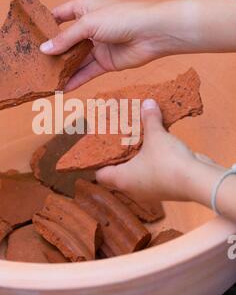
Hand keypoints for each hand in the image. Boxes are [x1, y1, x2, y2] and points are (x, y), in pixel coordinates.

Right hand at [40, 0, 167, 89]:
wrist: (153, 34)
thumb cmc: (123, 18)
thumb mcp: (88, 24)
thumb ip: (66, 38)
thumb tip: (45, 50)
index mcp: (85, 8)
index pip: (60, 15)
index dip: (46, 24)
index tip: (30, 35)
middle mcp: (90, 27)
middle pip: (66, 40)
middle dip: (52, 51)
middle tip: (34, 62)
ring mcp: (97, 45)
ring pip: (75, 59)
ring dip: (63, 69)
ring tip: (45, 79)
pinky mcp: (105, 62)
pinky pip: (87, 72)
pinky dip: (76, 80)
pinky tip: (62, 88)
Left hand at [96, 99, 221, 203]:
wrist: (197, 181)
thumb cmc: (167, 162)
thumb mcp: (155, 135)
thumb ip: (149, 119)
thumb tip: (147, 103)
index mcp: (122, 179)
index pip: (100, 174)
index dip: (97, 162)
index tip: (99, 149)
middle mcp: (133, 188)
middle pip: (118, 173)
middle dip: (118, 157)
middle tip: (118, 140)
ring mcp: (149, 191)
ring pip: (136, 174)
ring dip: (137, 159)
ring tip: (137, 140)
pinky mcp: (164, 189)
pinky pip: (152, 174)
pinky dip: (152, 163)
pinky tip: (156, 147)